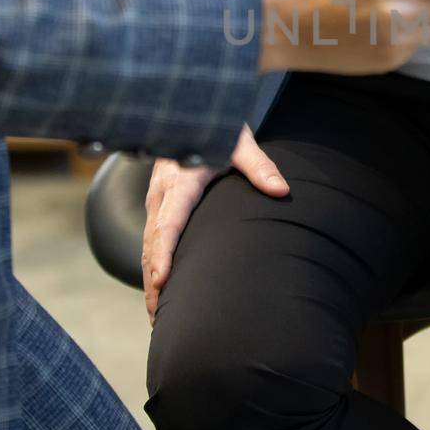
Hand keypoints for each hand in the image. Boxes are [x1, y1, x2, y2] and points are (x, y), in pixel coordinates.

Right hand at [142, 126, 286, 322]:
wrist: (188, 113)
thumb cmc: (216, 127)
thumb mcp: (240, 143)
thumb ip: (260, 166)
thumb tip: (282, 190)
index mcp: (180, 182)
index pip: (169, 223)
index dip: (164, 254)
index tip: (161, 281)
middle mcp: (162, 194)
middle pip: (153, 244)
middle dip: (153, 281)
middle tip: (158, 316)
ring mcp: (156, 201)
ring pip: (148, 246)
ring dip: (150, 279)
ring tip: (156, 315)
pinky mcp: (158, 205)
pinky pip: (151, 240)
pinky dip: (151, 266)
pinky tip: (158, 288)